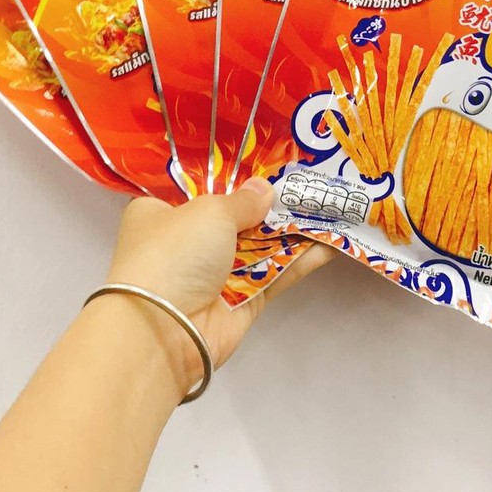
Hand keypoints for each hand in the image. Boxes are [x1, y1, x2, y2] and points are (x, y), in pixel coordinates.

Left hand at [99, 179, 332, 400]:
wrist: (164, 330)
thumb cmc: (175, 252)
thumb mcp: (210, 211)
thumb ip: (244, 200)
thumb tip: (265, 189)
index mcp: (161, 213)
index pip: (195, 188)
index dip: (229, 176)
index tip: (263, 161)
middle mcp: (187, 242)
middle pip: (235, 216)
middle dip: (268, 203)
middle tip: (306, 182)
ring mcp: (215, 274)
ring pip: (260, 246)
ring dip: (291, 230)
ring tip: (327, 206)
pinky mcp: (241, 302)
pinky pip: (274, 274)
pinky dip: (300, 260)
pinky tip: (330, 243)